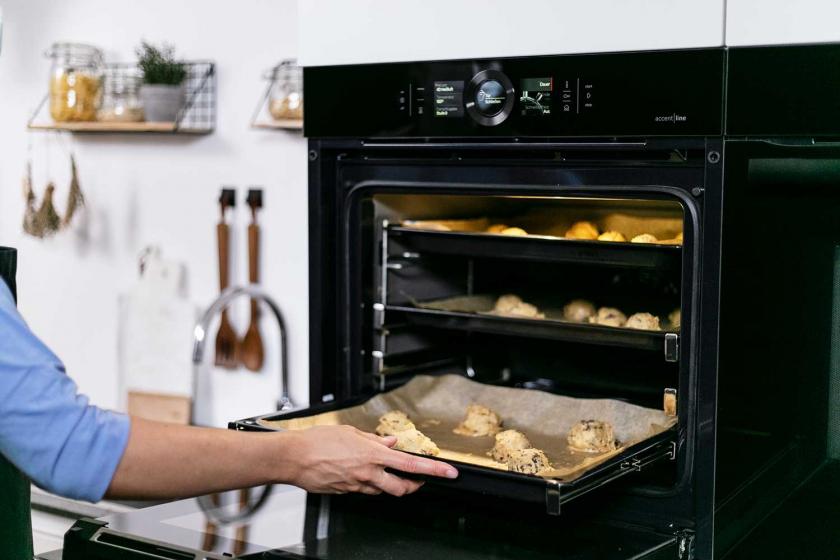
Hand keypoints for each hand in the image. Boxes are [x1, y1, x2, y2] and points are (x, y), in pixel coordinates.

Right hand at [281, 425, 457, 496]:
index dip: (434, 470)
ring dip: (388, 484)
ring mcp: (356, 486)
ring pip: (382, 491)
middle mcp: (368, 473)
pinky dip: (368, 484)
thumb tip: (391, 442)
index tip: (449, 473)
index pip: (411, 465)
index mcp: (373, 455)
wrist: (293, 457)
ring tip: (385, 472)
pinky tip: (360, 473)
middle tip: (419, 481)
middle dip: (414, 487)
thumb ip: (374, 439)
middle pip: (402, 488)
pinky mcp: (345, 493)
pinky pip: (363, 491)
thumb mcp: (350, 432)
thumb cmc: (317, 441)